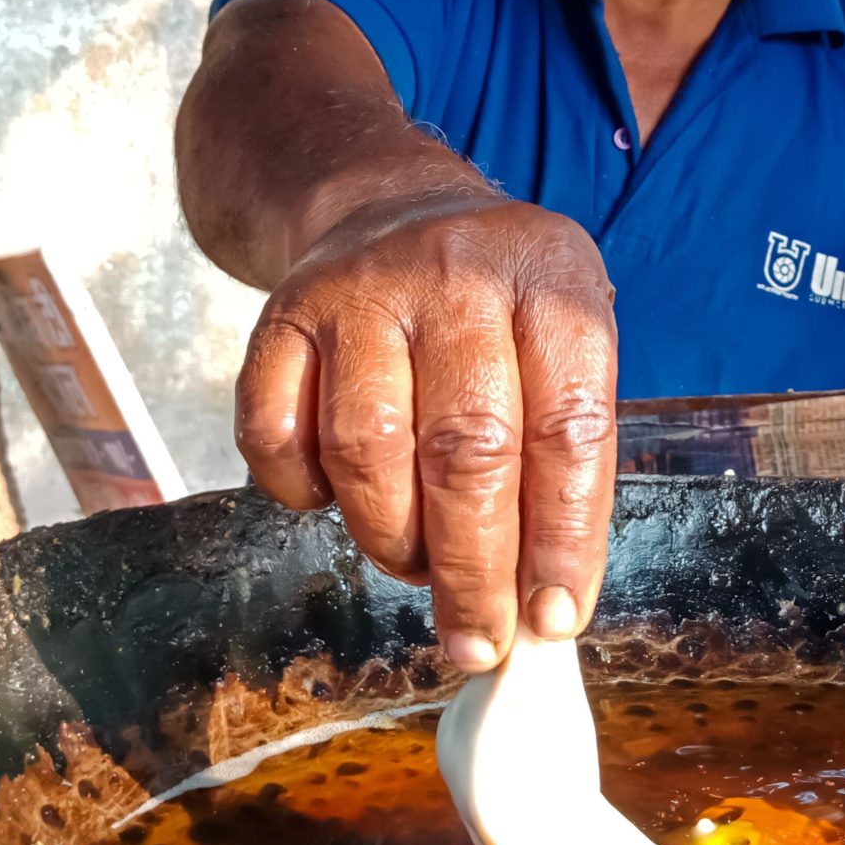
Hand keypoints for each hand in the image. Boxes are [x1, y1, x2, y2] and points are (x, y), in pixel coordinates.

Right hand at [235, 192, 618, 671]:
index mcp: (550, 280)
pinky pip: (276, 433)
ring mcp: (361, 290)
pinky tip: (336, 503)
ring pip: (367, 448)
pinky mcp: (282, 315)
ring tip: (416, 567)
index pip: (569, 428)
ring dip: (393, 539)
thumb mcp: (561, 342)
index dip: (562, 537)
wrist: (388, 206)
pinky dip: (303, 493)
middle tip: (479, 638)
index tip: (554, 619)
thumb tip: (546, 607)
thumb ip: (565, 461)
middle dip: (474, 568)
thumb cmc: (495, 309)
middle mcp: (456, 275)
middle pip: (467, 448)